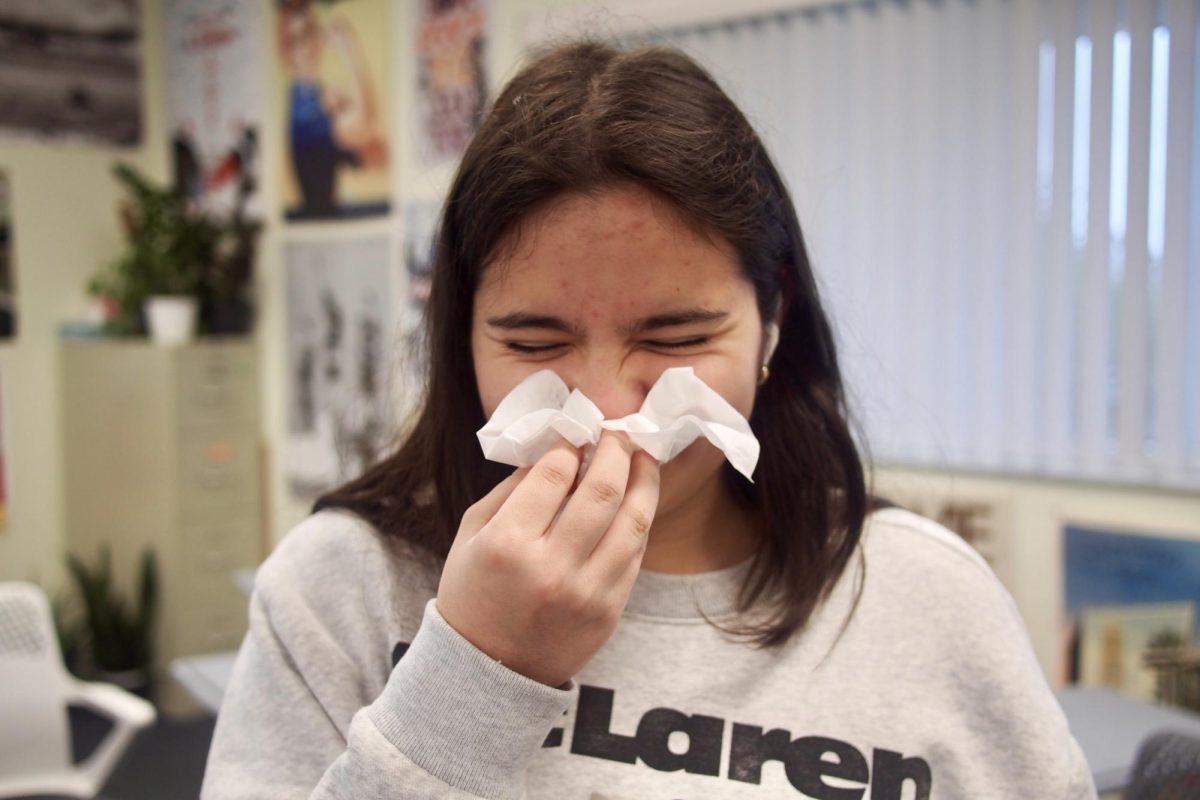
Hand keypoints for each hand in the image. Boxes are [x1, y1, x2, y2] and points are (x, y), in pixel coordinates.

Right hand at [436, 433, 660, 686]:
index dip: (571, 444)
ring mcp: (586, 593)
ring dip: (644, 480)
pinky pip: (635, 555)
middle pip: (603, 490)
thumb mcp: (473, 534)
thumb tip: (558, 448)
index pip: (555, 473)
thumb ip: (513, 488)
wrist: (487, 673)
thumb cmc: (474, 592)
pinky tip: (637, 500)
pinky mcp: (609, 611)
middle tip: (619, 432)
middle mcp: (551, 568)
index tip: (577, 432)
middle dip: (616, 450)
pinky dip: (639, 520)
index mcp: (509, 543)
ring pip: (633, 521)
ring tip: (643, 457)